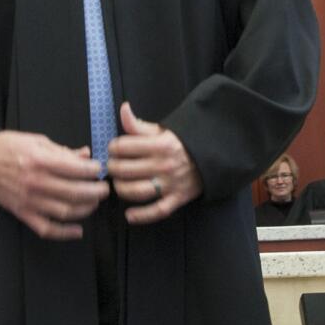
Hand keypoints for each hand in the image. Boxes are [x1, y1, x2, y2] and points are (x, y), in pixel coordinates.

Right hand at [0, 129, 108, 239]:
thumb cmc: (8, 146)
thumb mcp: (36, 141)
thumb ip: (62, 150)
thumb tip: (85, 156)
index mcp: (40, 161)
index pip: (76, 169)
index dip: (93, 171)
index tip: (99, 170)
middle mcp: (36, 182)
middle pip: (75, 193)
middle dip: (96, 192)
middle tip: (104, 189)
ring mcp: (30, 201)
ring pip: (66, 212)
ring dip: (86, 209)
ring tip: (93, 203)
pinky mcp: (23, 213)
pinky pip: (47, 229)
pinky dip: (65, 233)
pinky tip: (78, 230)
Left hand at [107, 102, 202, 224]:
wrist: (211, 156)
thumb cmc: (180, 143)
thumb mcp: (161, 130)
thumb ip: (138, 124)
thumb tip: (123, 108)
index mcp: (159, 144)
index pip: (123, 147)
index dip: (113, 148)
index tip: (113, 150)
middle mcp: (164, 165)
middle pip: (125, 170)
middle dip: (113, 168)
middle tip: (112, 167)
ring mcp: (171, 184)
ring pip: (137, 191)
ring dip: (121, 189)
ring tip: (118, 185)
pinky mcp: (178, 199)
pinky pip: (158, 211)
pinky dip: (142, 215)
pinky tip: (129, 215)